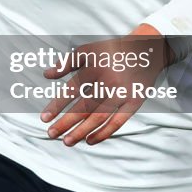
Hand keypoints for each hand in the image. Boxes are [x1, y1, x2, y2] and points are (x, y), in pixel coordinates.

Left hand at [40, 24, 171, 146]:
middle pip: (83, 107)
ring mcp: (122, 93)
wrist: (146, 50)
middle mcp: (108, 82)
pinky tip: (89, 140)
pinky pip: (118, 122)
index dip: (57, 105)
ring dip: (81, 131)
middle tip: (51, 134)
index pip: (71, 90)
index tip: (44, 118)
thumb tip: (46, 74)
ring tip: (67, 142)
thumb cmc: (111, 51)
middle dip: (66, 122)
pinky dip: (104, 133)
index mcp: (94, 68)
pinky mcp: (134, 102)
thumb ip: (66, 63)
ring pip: (99, 117)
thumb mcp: (88, 50)